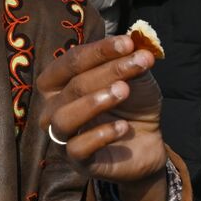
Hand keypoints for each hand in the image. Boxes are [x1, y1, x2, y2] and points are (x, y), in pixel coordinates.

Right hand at [35, 35, 167, 200]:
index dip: (99, 50)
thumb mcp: (134, 76)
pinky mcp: (76, 161)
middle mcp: (52, 108)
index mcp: (58, 82)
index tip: (128, 43)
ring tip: (123, 91)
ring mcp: (62, 136)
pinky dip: (99, 135)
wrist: (148, 141)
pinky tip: (123, 127)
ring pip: (64, 118)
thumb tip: (137, 39)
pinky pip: (76, 148)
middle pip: (73, 86)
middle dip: (108, 71)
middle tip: (139, 63)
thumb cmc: (131, 103)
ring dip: (94, 102)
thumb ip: (131, 58)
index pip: (71, 61)